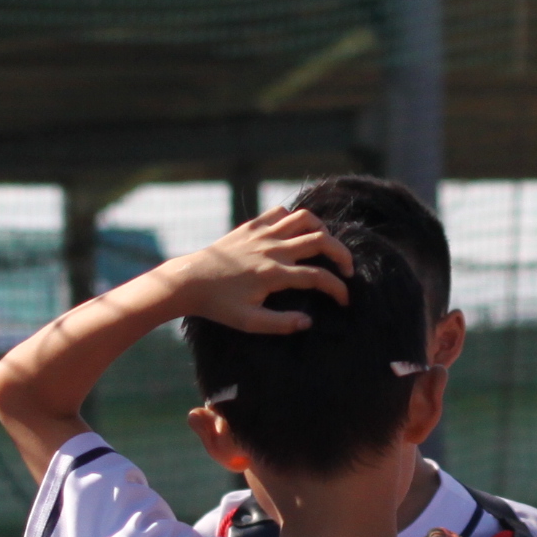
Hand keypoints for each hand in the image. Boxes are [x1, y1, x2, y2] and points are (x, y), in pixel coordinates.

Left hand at [164, 208, 351, 332]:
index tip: (345, 299)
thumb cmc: (218, 305)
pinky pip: (280, 212)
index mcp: (274, 274)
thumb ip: (280, 324)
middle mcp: (272, 249)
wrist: (189, 281)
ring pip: (304, 218)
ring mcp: (262, 234)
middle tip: (348, 269)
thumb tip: (309, 322)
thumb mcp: (248, 322)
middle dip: (342, 254)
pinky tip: (296, 233)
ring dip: (322, 230)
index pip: (318, 278)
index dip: (338, 289)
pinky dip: (294, 219)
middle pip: (320, 240)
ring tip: (327, 245)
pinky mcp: (251, 226)